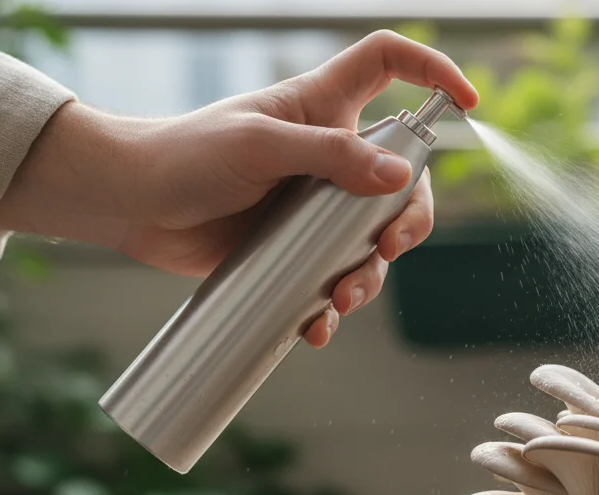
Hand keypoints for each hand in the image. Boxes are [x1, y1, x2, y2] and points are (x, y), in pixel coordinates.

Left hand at [0, 31, 477, 346]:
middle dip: (408, 220)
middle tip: (387, 249)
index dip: (434, 72)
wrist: (129, 205)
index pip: (390, 64)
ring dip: (370, 275)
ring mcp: (313, 205)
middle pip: (403, 178)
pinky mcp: (293, 249)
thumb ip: (331, 157)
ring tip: (340, 300)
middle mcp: (329, 153)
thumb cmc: (185, 154)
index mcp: (324, 106)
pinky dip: (332, 307)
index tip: (469, 103)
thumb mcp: (259, 147)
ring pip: (373, 240)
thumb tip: (399, 179)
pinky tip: (315, 326)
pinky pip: (333, 278)